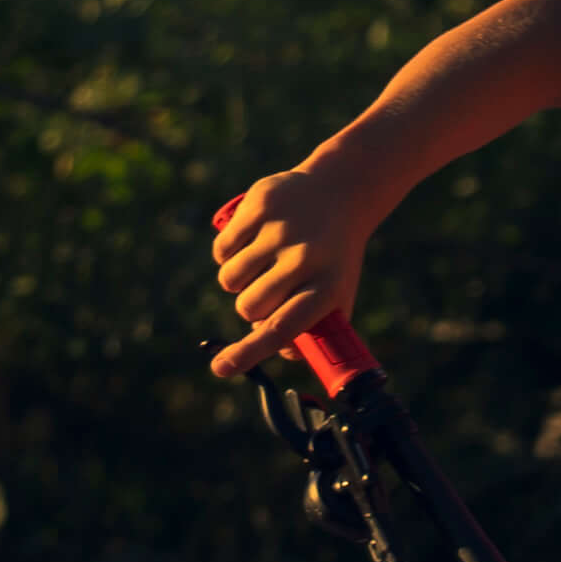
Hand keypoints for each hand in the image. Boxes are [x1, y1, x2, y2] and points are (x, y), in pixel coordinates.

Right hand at [207, 163, 379, 378]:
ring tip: (261, 265)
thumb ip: (311, 328)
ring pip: (230, 280)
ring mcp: (282, 229)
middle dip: (249, 307)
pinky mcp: (260, 205)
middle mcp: (305, 259)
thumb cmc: (333, 256)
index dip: (249, 352)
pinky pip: (222, 250)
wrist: (340, 192)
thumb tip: (281, 353)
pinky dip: (228, 254)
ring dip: (237, 281)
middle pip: (249, 307)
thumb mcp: (336, 292)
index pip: (282, 328)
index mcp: (328, 287)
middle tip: (268, 289)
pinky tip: (250, 243)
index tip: (221, 369)